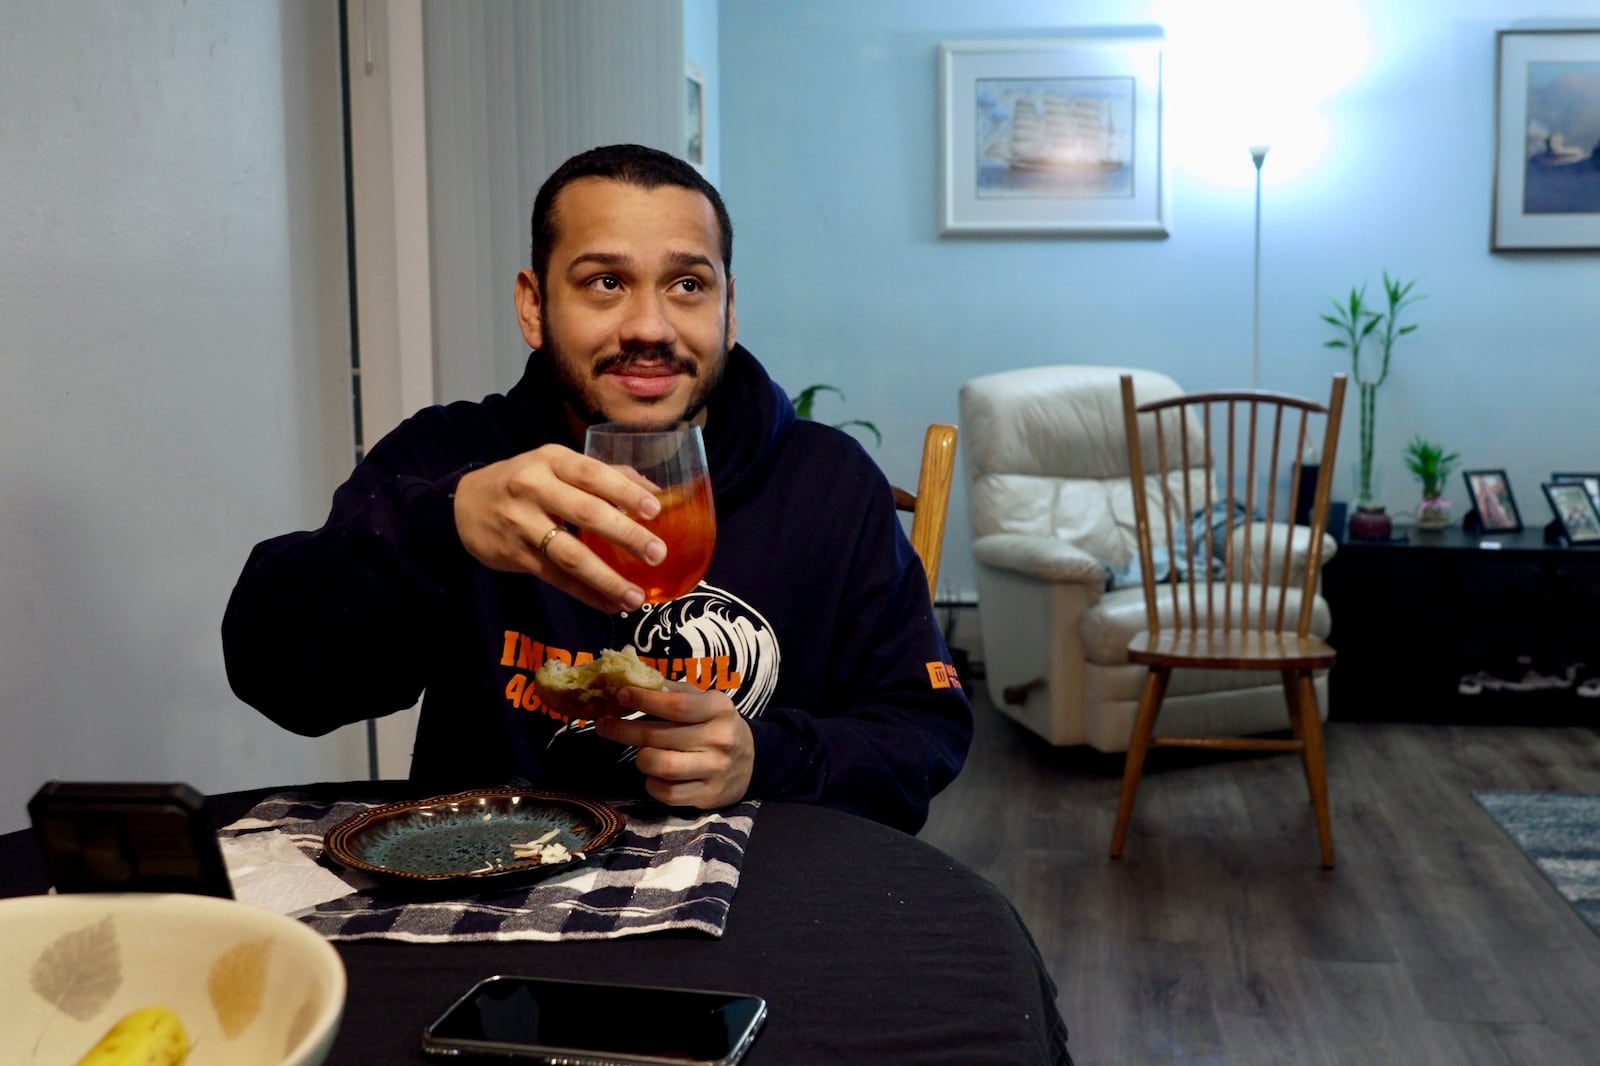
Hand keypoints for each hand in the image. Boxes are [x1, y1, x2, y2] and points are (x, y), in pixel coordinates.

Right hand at [453, 445, 665, 611]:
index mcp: (552, 460)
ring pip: (570, 554)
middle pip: (586, 513)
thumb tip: (655, 489)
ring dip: (606, 578)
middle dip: (625, 535)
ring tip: (635, 596)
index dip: (625, 491)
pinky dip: (585, 593)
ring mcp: (522, 523)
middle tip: (657, 554)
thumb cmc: (524, 482)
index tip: (655, 510)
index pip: (593, 473)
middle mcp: (535, 488)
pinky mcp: (514, 554)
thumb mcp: (556, 466)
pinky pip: (555, 577)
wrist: (462, 504)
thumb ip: (603, 474)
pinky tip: (609, 604)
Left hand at [594, 681, 753, 809]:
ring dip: (640, 759)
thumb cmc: (716, 724)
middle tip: (604, 725)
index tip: (621, 695)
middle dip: (624, 730)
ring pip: (660, 766)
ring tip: (639, 753)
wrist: (752, 762)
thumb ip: (672, 691)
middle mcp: (719, 738)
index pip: (677, 705)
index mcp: (719, 709)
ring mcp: (715, 769)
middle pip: (659, 737)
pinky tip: (654, 774)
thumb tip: (634, 680)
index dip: (645, 700)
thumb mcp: (704, 701)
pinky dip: (652, 783)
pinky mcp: (707, 795)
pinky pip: (666, 793)